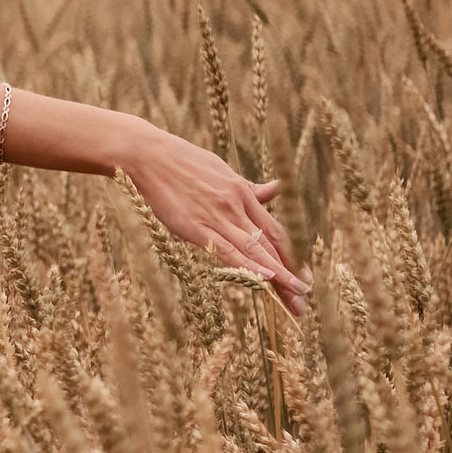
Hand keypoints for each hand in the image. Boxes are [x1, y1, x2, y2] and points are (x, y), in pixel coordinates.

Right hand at [122, 126, 307, 315]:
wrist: (146, 155)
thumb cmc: (179, 160)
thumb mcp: (220, 170)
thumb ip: (248, 187)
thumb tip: (275, 189)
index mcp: (242, 192)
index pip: (275, 230)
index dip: (292, 255)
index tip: (304, 275)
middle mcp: (235, 205)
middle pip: (270, 245)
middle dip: (290, 273)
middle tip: (305, 298)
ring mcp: (216, 215)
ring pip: (254, 250)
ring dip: (278, 276)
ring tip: (295, 298)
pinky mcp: (194, 225)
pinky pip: (226, 249)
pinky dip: (247, 265)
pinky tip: (265, 278)